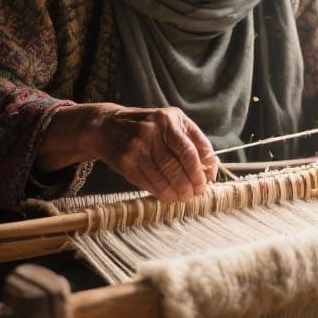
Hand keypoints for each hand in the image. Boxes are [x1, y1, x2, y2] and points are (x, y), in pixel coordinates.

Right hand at [37, 102, 218, 201]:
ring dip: (177, 192)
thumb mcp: (172, 123)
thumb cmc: (148, 126)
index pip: (190, 151)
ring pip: (164, 178)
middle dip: (191, 185)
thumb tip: (211, 167)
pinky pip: (148, 183)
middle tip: (196, 193)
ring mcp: (137, 147)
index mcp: (168, 119)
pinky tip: (169, 196)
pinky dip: (161, 193)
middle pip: (177, 167)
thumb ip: (193, 140)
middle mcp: (152, 131)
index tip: (206, 181)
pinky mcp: (125, 162)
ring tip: (184, 197)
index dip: (200, 171)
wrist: (106, 126)